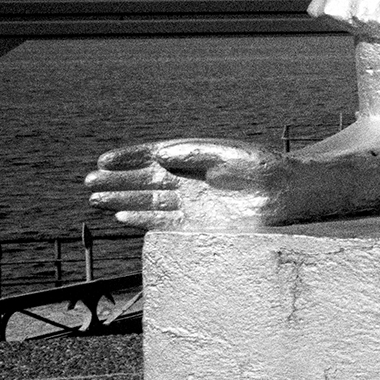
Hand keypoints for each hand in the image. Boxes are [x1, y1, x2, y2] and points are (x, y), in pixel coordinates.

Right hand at [85, 139, 296, 229]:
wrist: (290, 196)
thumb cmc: (266, 170)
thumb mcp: (232, 156)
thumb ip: (196, 155)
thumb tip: (160, 155)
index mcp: (195, 158)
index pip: (154, 156)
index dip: (128, 158)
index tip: (104, 161)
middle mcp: (189, 180)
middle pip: (145, 180)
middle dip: (117, 181)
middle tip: (89, 182)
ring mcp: (192, 203)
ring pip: (149, 201)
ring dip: (122, 201)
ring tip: (96, 200)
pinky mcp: (199, 225)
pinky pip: (164, 223)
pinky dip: (144, 221)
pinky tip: (123, 218)